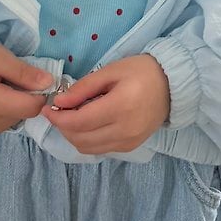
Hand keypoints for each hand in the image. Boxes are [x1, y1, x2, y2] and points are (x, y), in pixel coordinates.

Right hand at [0, 38, 54, 137]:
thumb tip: (50, 83)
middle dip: (24, 96)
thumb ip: (25, 73)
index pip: (32, 107)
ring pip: (15, 119)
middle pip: (24, 114)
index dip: (38, 92)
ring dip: (14, 104)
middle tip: (8, 78)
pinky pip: (3, 123)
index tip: (30, 77)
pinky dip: (4, 110)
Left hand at [43, 55, 170, 154]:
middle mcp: (124, 130)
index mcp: (120, 107)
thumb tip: (59, 102)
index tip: (47, 108)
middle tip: (57, 111)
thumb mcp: (110, 71)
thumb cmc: (141, 71)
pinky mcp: (130, 147)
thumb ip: (83, 88)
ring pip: (87, 148)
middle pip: (80, 138)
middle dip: (62, 126)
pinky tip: (87, 124)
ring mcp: (128, 142)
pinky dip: (87, 140)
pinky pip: (100, 149)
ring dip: (72, 135)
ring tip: (70, 117)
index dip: (58, 117)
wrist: (172, 85)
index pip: (79, 121)